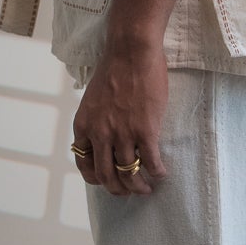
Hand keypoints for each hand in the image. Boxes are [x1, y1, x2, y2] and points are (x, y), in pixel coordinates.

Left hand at [71, 35, 169, 195]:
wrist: (131, 52)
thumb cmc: (115, 70)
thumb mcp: (93, 99)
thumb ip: (96, 121)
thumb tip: (104, 138)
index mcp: (84, 126)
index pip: (84, 164)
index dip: (96, 178)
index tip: (107, 181)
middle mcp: (100, 134)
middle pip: (106, 176)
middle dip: (118, 190)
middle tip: (129, 192)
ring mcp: (122, 133)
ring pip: (128, 173)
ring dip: (139, 186)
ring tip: (147, 188)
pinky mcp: (145, 130)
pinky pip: (150, 162)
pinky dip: (156, 172)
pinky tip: (161, 173)